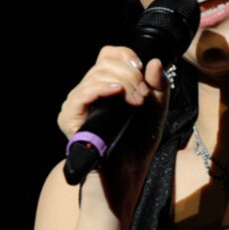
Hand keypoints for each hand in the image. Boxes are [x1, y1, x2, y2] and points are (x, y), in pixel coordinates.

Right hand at [58, 46, 169, 179]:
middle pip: (104, 63)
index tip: (142, 70)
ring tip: (136, 103)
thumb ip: (159, 86)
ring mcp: (77, 104)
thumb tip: (154, 62)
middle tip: (143, 96)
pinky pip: (82, 94)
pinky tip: (116, 92)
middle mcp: (88, 91)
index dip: (126, 56)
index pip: (108, 54)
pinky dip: (101, 89)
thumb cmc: (138, 144)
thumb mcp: (156, 110)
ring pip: (96, 76)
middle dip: (130, 75)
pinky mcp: (69, 119)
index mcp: (106, 85)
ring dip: (123, 84)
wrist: (127, 174)